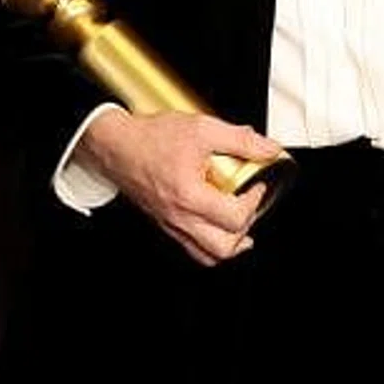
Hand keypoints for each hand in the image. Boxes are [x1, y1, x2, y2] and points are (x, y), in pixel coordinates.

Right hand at [76, 109, 283, 265]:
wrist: (115, 145)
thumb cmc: (150, 138)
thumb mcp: (202, 128)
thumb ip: (240, 140)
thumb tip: (268, 149)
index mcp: (190, 196)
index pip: (234, 217)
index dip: (255, 201)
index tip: (256, 183)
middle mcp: (179, 217)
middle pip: (223, 248)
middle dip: (245, 230)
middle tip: (249, 206)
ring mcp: (170, 224)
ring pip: (206, 255)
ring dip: (229, 244)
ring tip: (239, 224)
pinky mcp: (163, 223)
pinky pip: (190, 247)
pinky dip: (209, 244)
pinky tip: (216, 226)